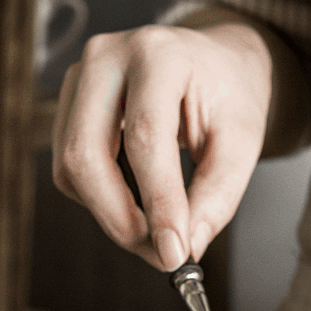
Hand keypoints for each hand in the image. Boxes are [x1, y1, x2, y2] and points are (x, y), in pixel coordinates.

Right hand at [52, 23, 272, 270]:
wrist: (215, 63)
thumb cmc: (229, 96)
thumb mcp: (242, 144)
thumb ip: (217, 198)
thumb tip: (184, 249)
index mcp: (159, 55)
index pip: (145, 139)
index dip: (157, 204)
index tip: (173, 254)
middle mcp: (107, 57)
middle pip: (87, 154)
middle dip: (121, 219)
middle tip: (161, 255)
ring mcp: (79, 77)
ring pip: (71, 167)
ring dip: (110, 215)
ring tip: (156, 233)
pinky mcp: (68, 103)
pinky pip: (70, 168)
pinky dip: (101, 200)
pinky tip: (137, 203)